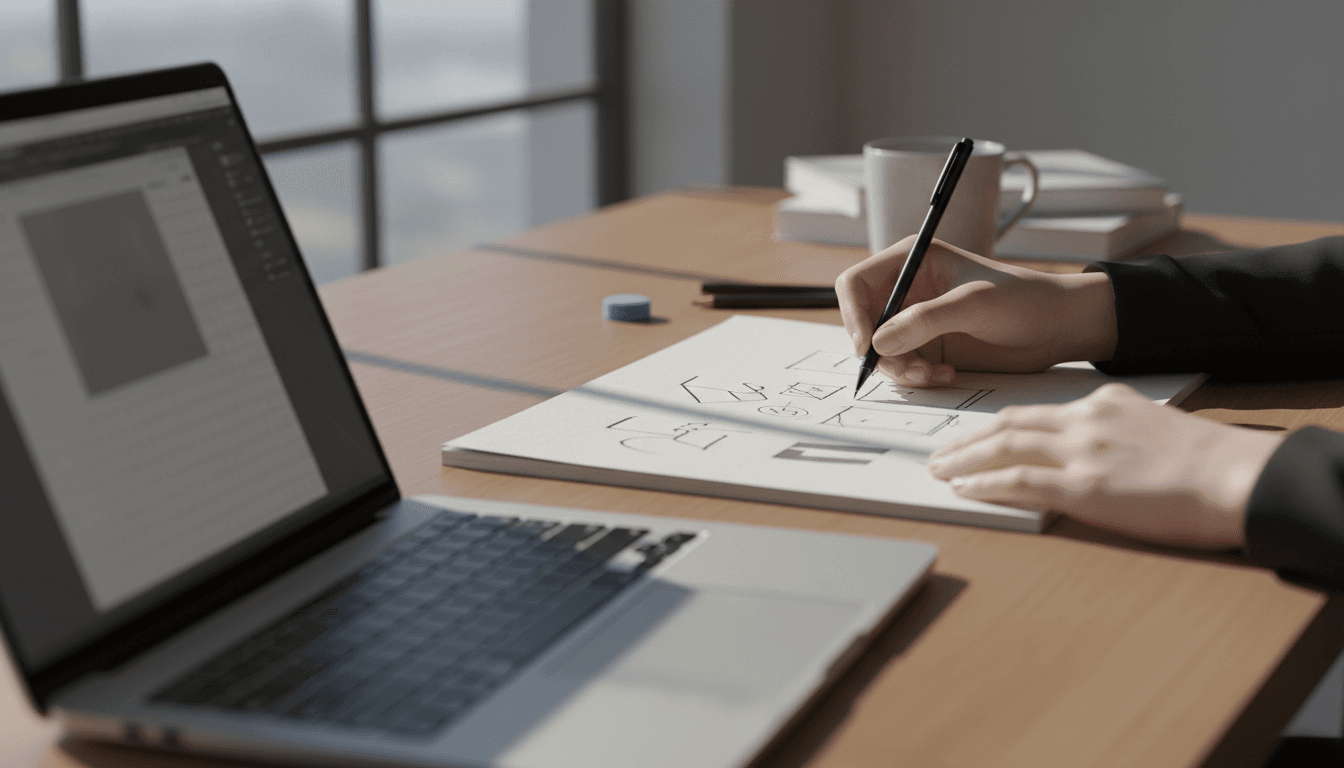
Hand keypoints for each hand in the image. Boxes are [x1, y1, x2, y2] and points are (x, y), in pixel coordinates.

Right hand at [834, 236, 1118, 386]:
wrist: (1059, 327)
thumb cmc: (1024, 300)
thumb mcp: (973, 304)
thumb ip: (924, 320)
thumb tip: (878, 344)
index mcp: (912, 261)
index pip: (855, 283)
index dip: (853, 315)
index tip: (867, 346)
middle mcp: (907, 290)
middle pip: (863, 323)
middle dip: (879, 352)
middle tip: (908, 370)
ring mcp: (916, 321)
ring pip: (880, 352)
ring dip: (900, 370)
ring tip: (933, 375)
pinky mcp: (928, 348)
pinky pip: (902, 368)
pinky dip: (917, 378)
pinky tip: (946, 376)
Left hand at [927, 383, 1283, 547]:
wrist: (1238, 477)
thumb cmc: (1210, 464)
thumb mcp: (1156, 429)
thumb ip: (1119, 432)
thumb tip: (1097, 452)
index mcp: (1105, 403)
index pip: (1037, 411)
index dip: (999, 424)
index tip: (977, 435)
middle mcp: (1087, 420)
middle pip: (1010, 423)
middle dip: (970, 439)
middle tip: (940, 452)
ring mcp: (1082, 452)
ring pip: (1005, 446)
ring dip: (965, 459)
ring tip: (939, 471)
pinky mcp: (1083, 487)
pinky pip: (1018, 481)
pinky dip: (985, 484)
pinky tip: (964, 489)